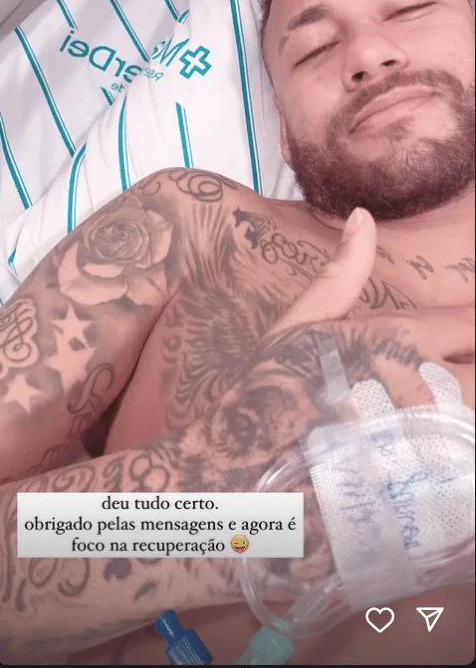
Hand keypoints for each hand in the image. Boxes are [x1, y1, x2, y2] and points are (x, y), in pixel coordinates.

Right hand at [178, 208, 472, 589]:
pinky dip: (452, 467)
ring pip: (472, 424)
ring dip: (456, 420)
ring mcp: (427, 443)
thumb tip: (363, 216)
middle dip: (465, 379)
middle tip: (434, 389)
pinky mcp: (424, 492)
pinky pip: (461, 477)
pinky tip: (422, 465)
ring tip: (423, 425)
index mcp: (400, 340)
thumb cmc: (267, 393)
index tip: (456, 342)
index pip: (472, 324)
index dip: (469, 330)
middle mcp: (423, 387)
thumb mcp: (298, 325)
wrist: (238, 475)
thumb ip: (341, 273)